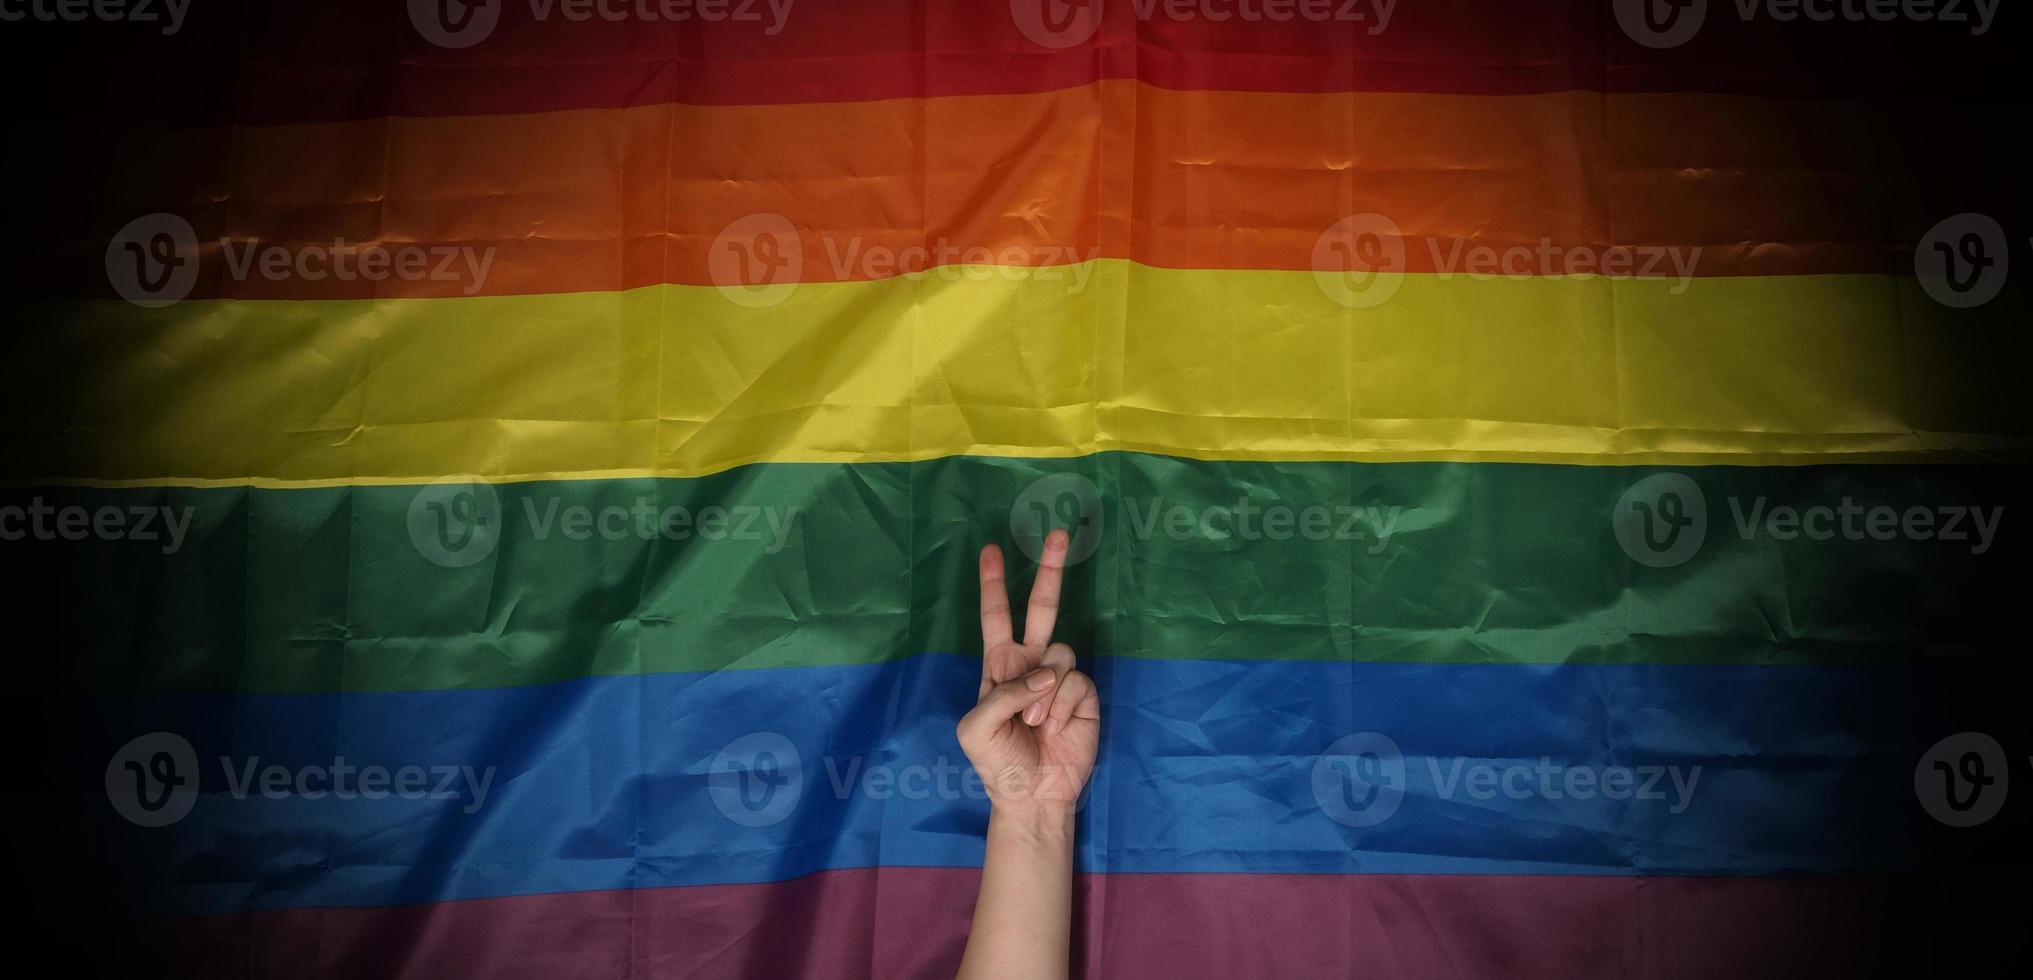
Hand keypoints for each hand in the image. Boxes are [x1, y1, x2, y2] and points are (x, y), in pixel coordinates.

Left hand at [956, 530, 1099, 821]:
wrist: (1033, 794)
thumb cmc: (997, 761)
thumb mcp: (976, 729)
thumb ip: (1003, 694)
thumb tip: (1044, 674)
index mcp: (999, 664)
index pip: (996, 616)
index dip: (993, 584)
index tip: (991, 550)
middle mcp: (1032, 662)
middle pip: (1043, 606)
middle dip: (1051, 569)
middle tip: (1060, 532)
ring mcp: (1060, 677)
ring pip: (1061, 653)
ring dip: (1044, 693)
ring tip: (1034, 725)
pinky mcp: (1084, 694)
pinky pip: (1076, 682)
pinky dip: (1062, 708)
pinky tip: (1055, 729)